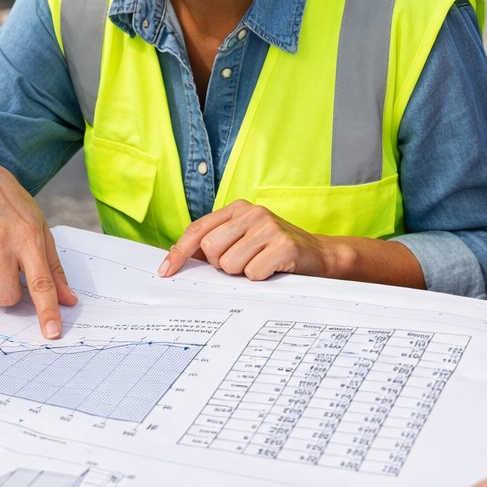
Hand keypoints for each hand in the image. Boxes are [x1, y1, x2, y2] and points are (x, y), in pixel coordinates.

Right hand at [0, 161, 76, 338]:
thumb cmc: (16, 211)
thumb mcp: (42, 231)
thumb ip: (54, 269)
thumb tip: (68, 301)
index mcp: (29, 236)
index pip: (40, 282)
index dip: (46, 310)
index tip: (51, 333)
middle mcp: (0, 237)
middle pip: (6, 297)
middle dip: (9, 293)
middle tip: (8, 272)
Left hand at [157, 200, 333, 280]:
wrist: (320, 255)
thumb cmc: (276, 250)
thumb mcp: (244, 239)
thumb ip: (216, 243)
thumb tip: (178, 258)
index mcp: (238, 208)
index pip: (198, 229)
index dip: (179, 251)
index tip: (166, 271)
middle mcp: (252, 213)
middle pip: (210, 248)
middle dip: (220, 265)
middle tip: (241, 264)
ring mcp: (268, 227)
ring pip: (229, 264)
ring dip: (242, 273)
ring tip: (259, 265)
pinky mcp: (283, 246)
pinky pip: (252, 273)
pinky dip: (259, 278)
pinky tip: (272, 270)